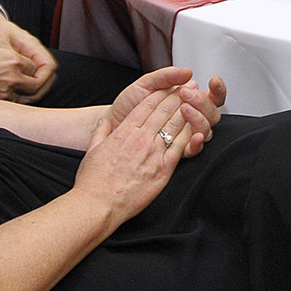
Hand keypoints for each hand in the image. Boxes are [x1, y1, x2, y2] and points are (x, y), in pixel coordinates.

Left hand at [0, 8, 57, 101]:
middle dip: (39, 89)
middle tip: (25, 99)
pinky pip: (28, 78)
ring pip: (39, 78)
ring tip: (19, 99)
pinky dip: (24, 88)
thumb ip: (9, 58)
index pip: (49, 66)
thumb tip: (18, 75)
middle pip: (48, 75)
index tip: (31, 89)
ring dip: (32, 90)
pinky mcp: (19, 64)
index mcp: (31, 45)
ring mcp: (27, 58)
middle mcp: (32, 52)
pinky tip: (13, 94)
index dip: (43, 80)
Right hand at [72, 85, 190, 224]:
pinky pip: (180, 147)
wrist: (98, 204)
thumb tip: (104, 122)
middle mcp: (141, 139)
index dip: (160, 94)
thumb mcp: (92, 150)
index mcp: (124, 132)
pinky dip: (190, 135)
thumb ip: (101, 132)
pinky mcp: (163, 170)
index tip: (169, 86)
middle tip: (189, 87)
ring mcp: (153, 154)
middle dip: (178, 96)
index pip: (146, 106)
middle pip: (163, 112)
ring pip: (174, 126)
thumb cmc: (93, 181)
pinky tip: (197, 127)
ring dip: (187, 110)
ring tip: (197, 100)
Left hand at [98, 67, 223, 156]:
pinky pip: (194, 149)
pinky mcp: (176, 151)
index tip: (213, 81)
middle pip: (213, 113)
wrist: (113, 124)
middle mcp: (189, 118)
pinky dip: (197, 142)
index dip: (218, 89)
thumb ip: (166, 76)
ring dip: (199, 118)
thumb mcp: (146, 84)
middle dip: (204, 102)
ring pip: (207, 130)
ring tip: (184, 109)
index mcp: (186, 100)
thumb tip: (187, 72)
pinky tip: (194, 136)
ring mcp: (184, 135)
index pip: (213, 96)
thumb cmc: (128, 105)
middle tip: (187, 94)